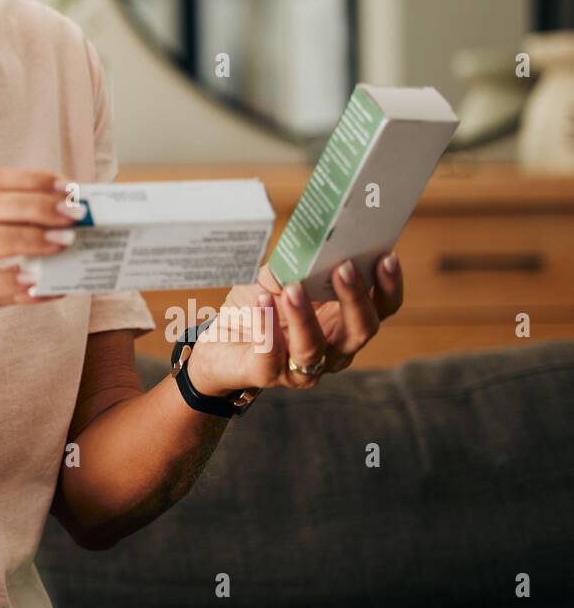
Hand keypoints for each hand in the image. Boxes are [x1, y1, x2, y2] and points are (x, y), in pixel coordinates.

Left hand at [185, 253, 403, 396]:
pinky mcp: (267, 374)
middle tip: (343, 268)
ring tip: (293, 287)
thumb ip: (298, 262)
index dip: (388, 286)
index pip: (381, 308)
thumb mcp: (279, 276)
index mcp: (343, 321)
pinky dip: (267, 327)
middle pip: (361, 330)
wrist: (219, 340)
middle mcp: (333, 349)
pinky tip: (261, 303)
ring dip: (305, 316)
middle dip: (356, 299)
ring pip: (314, 348)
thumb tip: (313, 233)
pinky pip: (271, 355)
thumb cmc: (257, 304)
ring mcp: (302, 367)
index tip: (386, 257)